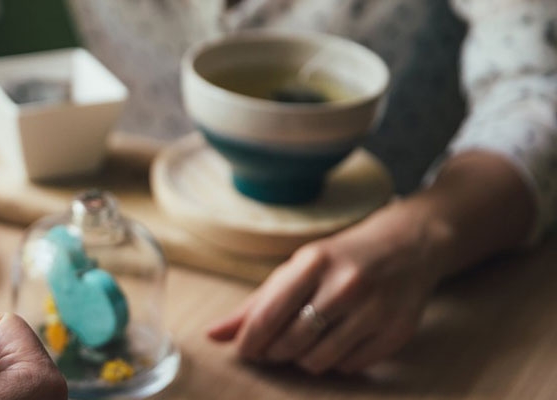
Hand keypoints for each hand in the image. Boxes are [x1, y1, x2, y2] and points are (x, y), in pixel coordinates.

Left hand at [207, 201, 452, 374]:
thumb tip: (212, 335)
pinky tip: (338, 342)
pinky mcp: (398, 332)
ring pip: (319, 360)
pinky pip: (350, 366)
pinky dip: (336, 362)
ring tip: (306, 343)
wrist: (410, 245)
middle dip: (274, 352)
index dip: (249, 341)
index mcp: (315, 262)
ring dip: (303, 360)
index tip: (244, 350)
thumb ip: (255, 304)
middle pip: (291, 342)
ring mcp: (376, 309)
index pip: (268, 315)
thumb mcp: (297, 268)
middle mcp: (347, 285)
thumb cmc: (340, 259)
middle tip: (274, 347)